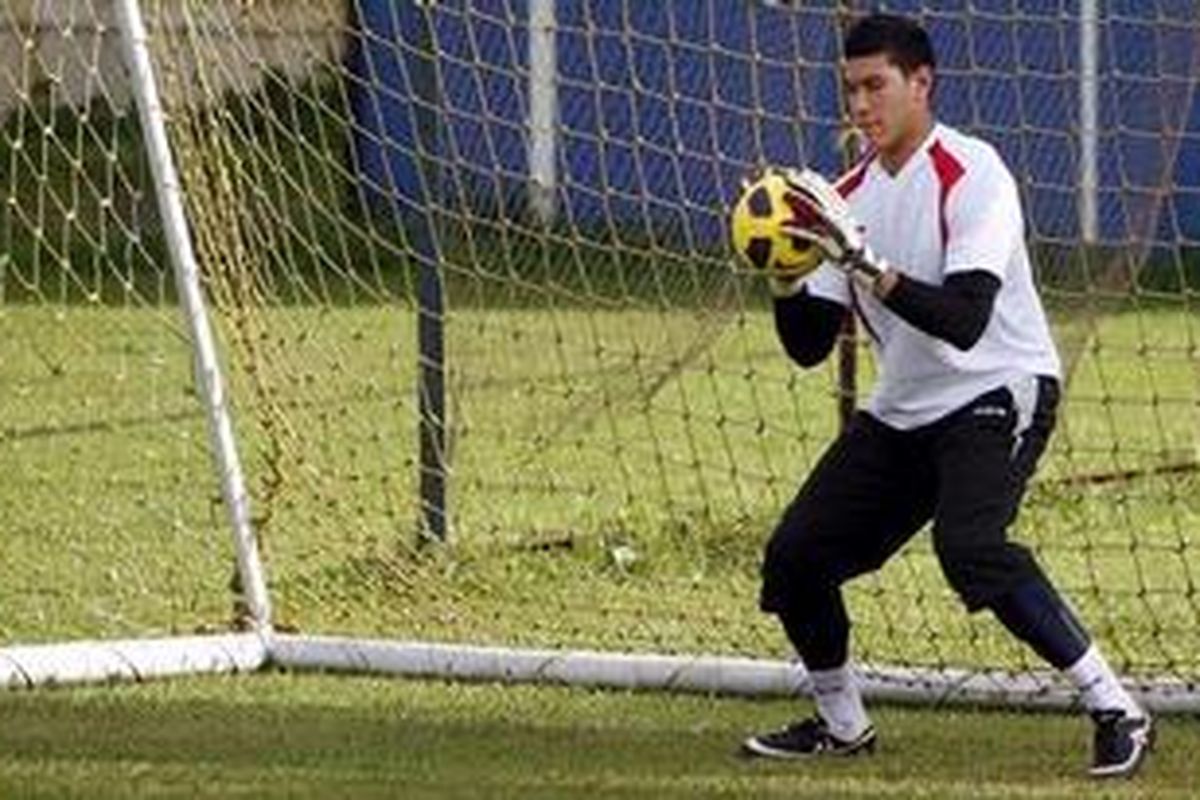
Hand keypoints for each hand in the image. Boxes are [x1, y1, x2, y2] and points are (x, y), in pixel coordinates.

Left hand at [779, 168, 889, 292]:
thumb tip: (821, 217)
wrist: (861, 264)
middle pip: (819, 194)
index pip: (828, 190)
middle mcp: (838, 216)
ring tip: (784, 193)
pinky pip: (808, 235)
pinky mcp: (828, 243)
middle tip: (786, 176)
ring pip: (815, 209)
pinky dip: (795, 231)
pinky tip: (781, 228)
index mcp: (841, 211)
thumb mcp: (843, 232)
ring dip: (799, 199)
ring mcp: (834, 228)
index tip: (801, 172)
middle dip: (804, 182)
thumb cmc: (849, 250)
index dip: (815, 180)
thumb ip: (831, 221)